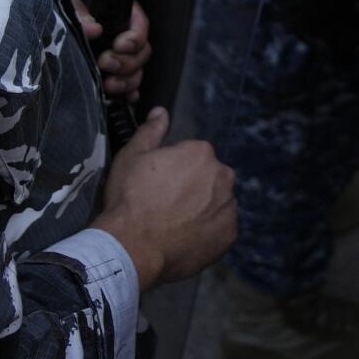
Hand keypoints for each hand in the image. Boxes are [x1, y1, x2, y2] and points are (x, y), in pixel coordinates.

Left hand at [52, 0, 152, 99]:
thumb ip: (76, 4)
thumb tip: (94, 28)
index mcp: (107, 2)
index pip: (137, 19)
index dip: (135, 36)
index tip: (119, 45)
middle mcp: (111, 25)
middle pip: (139, 48)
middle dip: (128, 62)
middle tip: (106, 65)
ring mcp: (105, 46)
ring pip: (134, 67)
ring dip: (128, 79)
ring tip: (109, 85)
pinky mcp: (93, 64)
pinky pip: (121, 79)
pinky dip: (125, 90)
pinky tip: (121, 97)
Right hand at [93, 109, 236, 286]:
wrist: (132, 247)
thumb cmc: (130, 198)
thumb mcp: (131, 157)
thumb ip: (151, 131)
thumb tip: (161, 112)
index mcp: (201, 153)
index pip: (193, 157)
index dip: (174, 171)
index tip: (159, 185)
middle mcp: (223, 177)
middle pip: (209, 179)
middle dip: (193, 188)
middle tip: (166, 205)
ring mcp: (229, 208)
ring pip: (217, 203)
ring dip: (203, 209)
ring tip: (175, 225)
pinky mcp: (229, 235)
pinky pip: (221, 228)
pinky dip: (208, 232)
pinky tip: (186, 238)